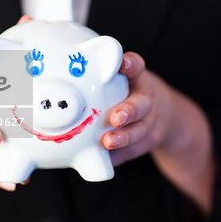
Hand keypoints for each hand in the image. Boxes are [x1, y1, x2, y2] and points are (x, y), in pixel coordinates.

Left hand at [103, 52, 214, 212]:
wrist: (164, 115)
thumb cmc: (130, 92)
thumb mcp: (124, 77)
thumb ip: (101, 74)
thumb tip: (56, 69)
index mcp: (137, 78)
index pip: (136, 66)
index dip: (130, 64)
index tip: (123, 63)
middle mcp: (146, 99)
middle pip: (141, 104)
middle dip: (128, 111)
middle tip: (115, 117)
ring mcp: (149, 122)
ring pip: (139, 131)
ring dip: (124, 137)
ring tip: (108, 142)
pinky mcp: (146, 142)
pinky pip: (132, 151)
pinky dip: (118, 156)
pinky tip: (103, 158)